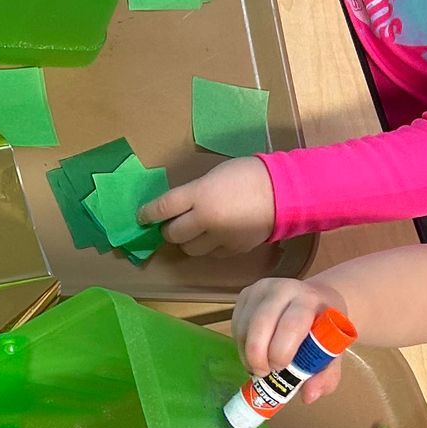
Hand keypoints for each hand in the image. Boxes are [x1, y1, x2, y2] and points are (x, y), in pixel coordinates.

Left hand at [144, 157, 275, 254]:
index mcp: (199, 195)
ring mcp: (219, 238)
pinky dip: (208, 246)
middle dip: (168, 230)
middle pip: (173, 234)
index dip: (148, 213)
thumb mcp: (214, 175)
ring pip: (190, 249)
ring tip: (193, 231)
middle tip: (171, 223)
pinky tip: (215, 236)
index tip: (142, 216)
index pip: (162, 208)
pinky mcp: (234, 250)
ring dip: (187, 241)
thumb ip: (195, 192)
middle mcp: (205, 220)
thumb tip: (178, 206)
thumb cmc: (248, 174)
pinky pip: (212, 253)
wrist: (284, 192)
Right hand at [234, 276, 348, 394]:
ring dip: (248, 353)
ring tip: (261, 366)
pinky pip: (236, 325)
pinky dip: (241, 345)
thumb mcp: (332, 350)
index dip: (281, 351)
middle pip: (261, 323)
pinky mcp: (245, 295)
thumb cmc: (324, 328)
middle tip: (265, 374)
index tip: (280, 370)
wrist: (317, 300)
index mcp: (308, 300)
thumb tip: (308, 396)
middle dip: (259, 355)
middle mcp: (283, 289)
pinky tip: (254, 353)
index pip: (291, 324)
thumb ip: (326, 375)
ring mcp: (260, 289)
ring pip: (244, 326)